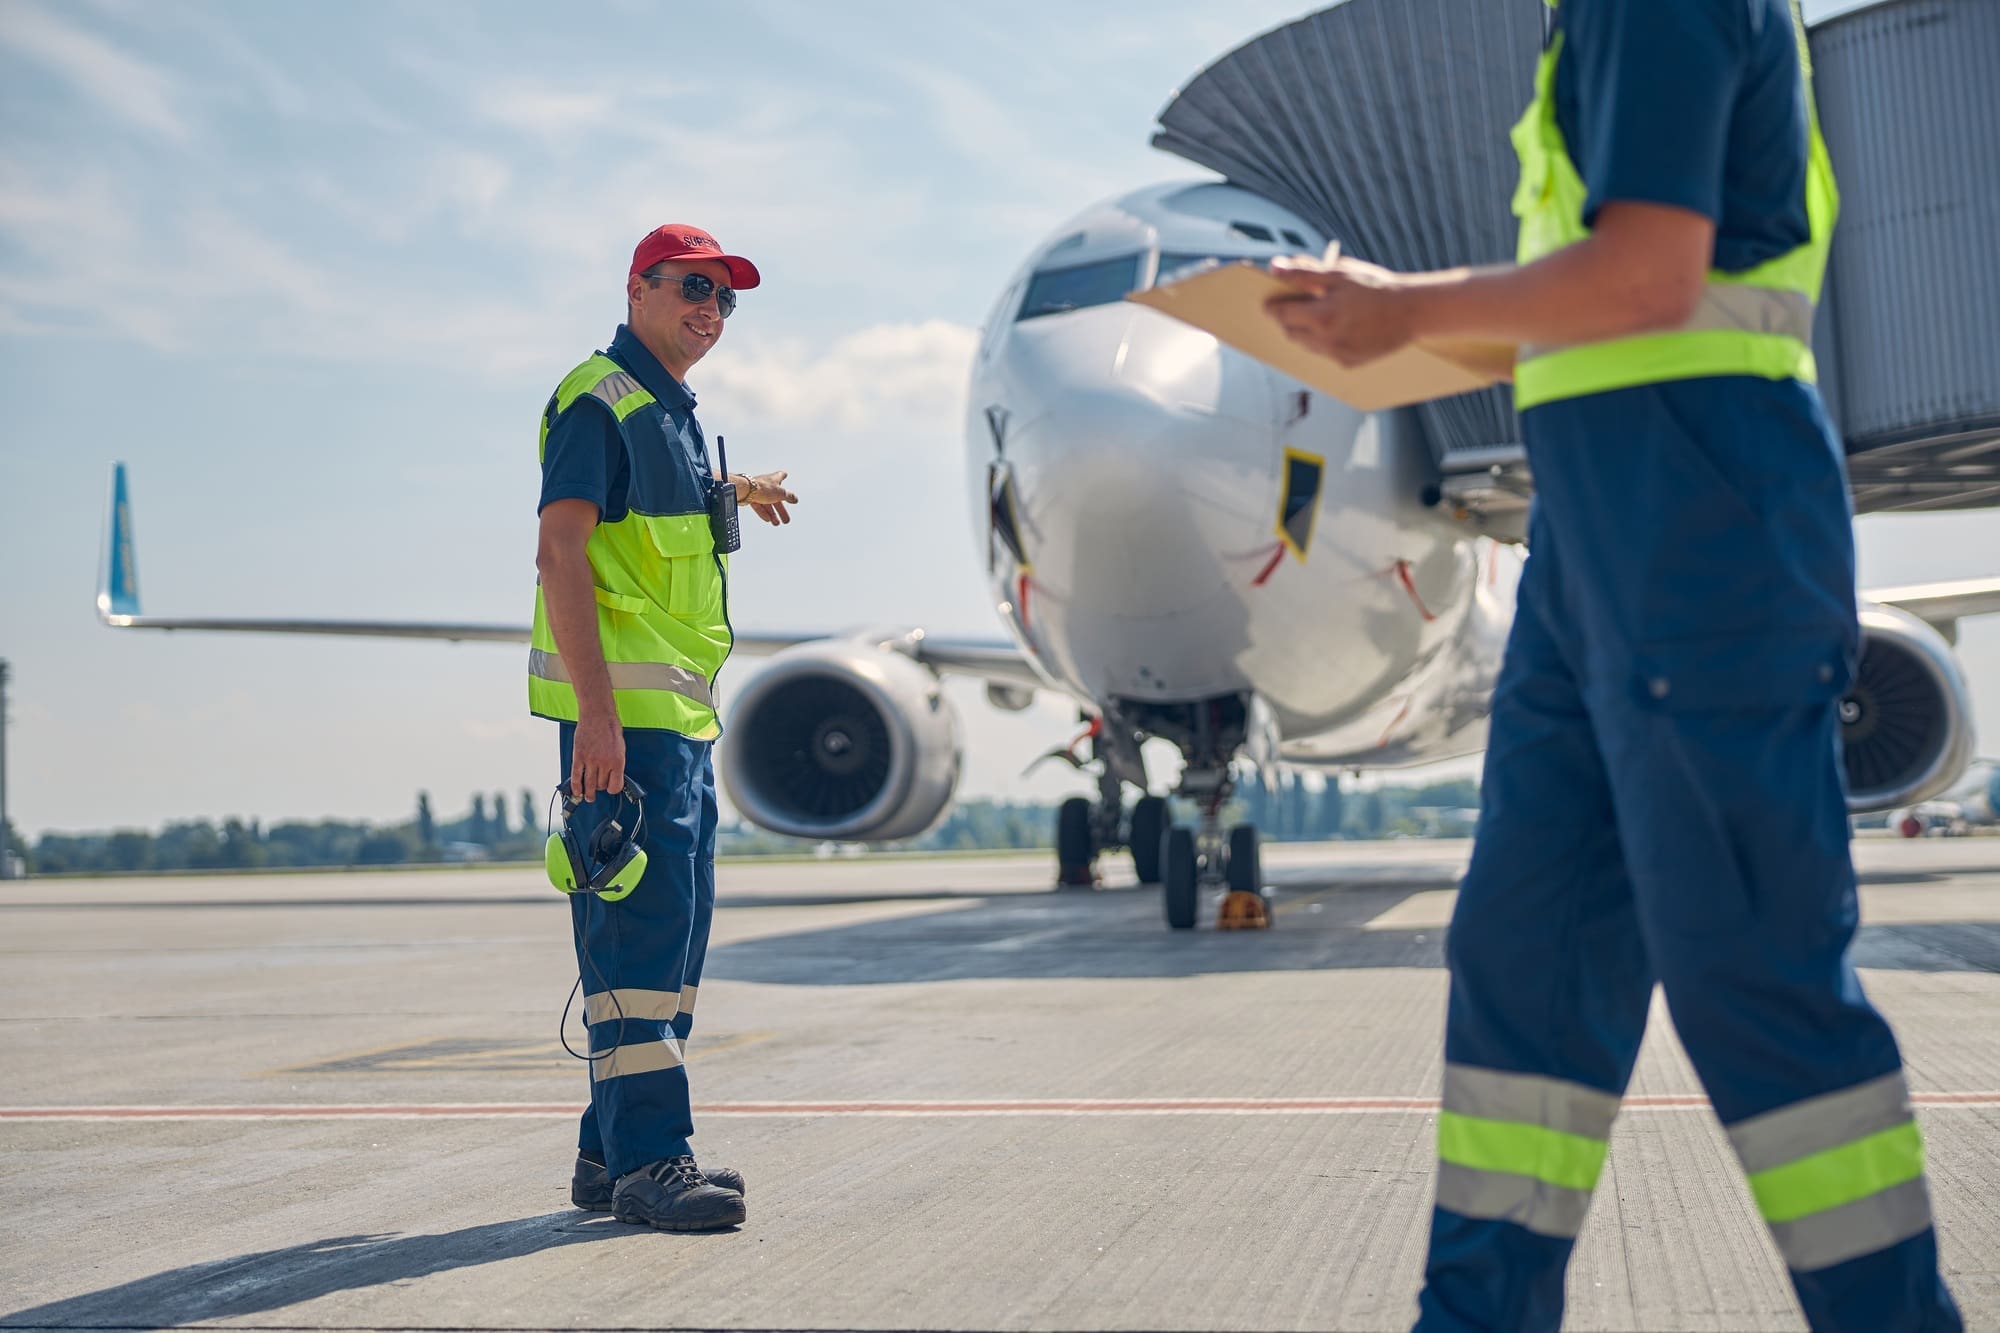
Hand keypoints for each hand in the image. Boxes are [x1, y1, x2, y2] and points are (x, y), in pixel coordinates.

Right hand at [570, 709, 625, 801]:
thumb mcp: (620, 748)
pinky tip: (577, 792)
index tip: (610, 788)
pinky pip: (576, 776)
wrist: (598, 715)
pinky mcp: (578, 756)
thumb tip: (613, 777)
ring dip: (588, 793)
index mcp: (617, 761)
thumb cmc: (610, 729)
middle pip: (601, 785)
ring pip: (589, 784)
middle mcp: (604, 763)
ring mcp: (590, 760)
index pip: (615, 786)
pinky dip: (576, 786)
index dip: (612, 789)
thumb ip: (616, 763)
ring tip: (588, 797)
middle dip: (600, 788)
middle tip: (598, 788)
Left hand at [741, 471, 797, 525]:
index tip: (785, 475)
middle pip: (776, 498)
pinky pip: (759, 506)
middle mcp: (766, 484)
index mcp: (774, 479)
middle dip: (781, 509)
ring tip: (777, 523)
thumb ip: (789, 496)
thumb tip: (795, 499)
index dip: (783, 476)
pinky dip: (763, 513)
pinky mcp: (751, 497)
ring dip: (772, 514)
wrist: (746, 490)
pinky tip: (768, 519)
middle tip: (786, 518)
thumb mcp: (781, 493)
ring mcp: (758, 491)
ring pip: (767, 504)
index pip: (780, 476)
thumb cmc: (763, 487)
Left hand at [1265, 257, 1420, 367]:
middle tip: (1297, 305)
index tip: (1269, 301)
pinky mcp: (1348, 363)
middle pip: (1290, 332)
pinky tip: (1342, 327)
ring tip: (1322, 314)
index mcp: (1321, 316)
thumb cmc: (1376, 287)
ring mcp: (1337, 355)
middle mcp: (1326, 341)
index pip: (1280, 314)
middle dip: (1289, 319)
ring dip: (1306, 331)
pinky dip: (1326, 342)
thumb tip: (1274, 267)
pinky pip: (1325, 353)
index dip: (1272, 306)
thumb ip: (1303, 272)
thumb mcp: (1339, 274)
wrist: (1411, 311)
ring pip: (1306, 345)